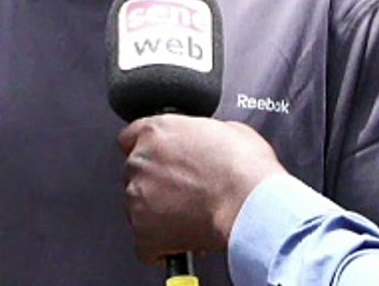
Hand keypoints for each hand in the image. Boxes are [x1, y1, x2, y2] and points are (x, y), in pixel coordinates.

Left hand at [118, 115, 285, 264]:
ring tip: (189, 218)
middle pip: (135, 173)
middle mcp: (141, 161)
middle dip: (156, 184)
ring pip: (137, 208)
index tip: (158, 161)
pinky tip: (180, 244)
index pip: (129, 137)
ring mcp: (138, 198)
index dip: (149, 151)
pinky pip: (144, 245)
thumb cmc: (244, 168)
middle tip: (184, 192)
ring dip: (157, 214)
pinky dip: (160, 248)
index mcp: (156, 132)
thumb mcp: (227, 129)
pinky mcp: (144, 232)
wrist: (248, 203)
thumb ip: (200, 134)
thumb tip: (205, 144)